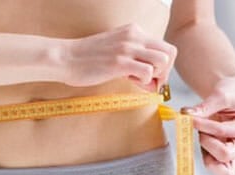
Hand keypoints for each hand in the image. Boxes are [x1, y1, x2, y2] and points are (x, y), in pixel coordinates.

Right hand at [60, 24, 176, 90]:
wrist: (65, 58)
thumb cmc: (89, 59)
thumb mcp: (117, 52)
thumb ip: (136, 62)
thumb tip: (155, 83)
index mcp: (134, 31)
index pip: (165, 47)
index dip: (165, 65)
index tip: (154, 77)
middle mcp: (134, 36)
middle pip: (170, 52)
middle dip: (165, 72)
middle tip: (152, 82)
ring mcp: (127, 48)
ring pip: (162, 61)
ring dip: (156, 76)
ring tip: (140, 80)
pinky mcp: (120, 62)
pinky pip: (148, 72)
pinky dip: (145, 82)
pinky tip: (130, 81)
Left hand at [184, 77, 234, 174]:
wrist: (234, 94)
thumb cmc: (232, 93)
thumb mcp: (220, 94)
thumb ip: (204, 106)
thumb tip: (187, 114)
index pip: (222, 132)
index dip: (202, 125)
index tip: (189, 117)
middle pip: (224, 155)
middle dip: (206, 142)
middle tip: (200, 129)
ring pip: (221, 169)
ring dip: (206, 153)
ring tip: (203, 135)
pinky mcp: (226, 156)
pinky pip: (217, 168)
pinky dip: (206, 158)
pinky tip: (203, 141)